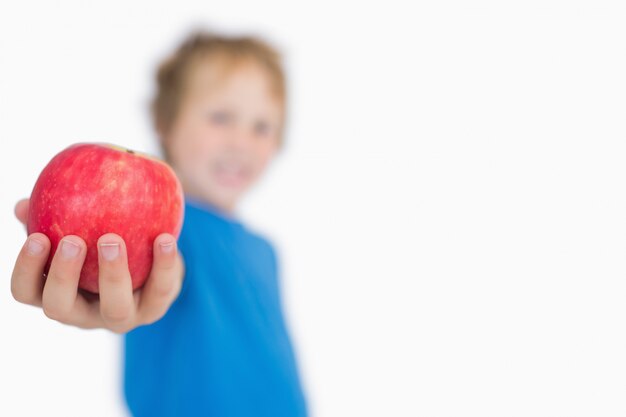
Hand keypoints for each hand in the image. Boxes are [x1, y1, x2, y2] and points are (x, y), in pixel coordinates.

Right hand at [11, 199, 183, 333]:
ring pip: (114, 307)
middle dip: (63, 276)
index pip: (27, 292)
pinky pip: (161, 288)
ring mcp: (121, 317)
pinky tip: (164, 238)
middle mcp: (84, 314)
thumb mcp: (80, 230)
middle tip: (71, 241)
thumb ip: (53, 217)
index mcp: (58, 295)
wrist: (153, 263)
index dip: (26, 270)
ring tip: (111, 239)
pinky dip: (164, 264)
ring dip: (112, 273)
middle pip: (61, 308)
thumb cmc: (104, 242)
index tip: (37, 237)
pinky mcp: (154, 310)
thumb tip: (22, 204)